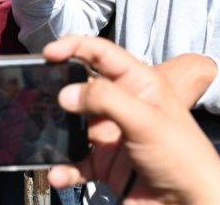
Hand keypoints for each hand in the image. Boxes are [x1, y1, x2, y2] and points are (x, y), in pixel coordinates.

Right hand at [44, 36, 219, 204]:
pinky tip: (58, 174)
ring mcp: (113, 136)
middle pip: (83, 88)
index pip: (103, 54)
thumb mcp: (146, 120)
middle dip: (60, 91)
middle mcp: (124, 106)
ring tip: (42, 138)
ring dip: (57, 134)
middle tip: (37, 95)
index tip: (49, 52)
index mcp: (140, 84)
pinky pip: (76, 162)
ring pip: (74, 127)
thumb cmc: (182, 157)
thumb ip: (105, 100)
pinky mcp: (106, 164)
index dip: (76, 46)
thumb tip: (66, 92)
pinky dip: (64, 168)